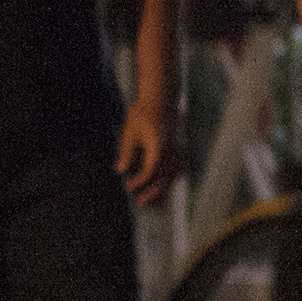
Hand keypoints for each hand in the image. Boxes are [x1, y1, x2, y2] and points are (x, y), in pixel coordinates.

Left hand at [115, 92, 179, 209]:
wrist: (162, 97)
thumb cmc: (144, 112)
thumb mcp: (130, 131)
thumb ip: (126, 151)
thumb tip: (120, 170)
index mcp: (159, 145)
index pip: (151, 169)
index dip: (140, 181)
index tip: (128, 187)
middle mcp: (172, 149)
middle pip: (165, 176)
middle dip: (153, 192)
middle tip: (140, 203)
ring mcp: (179, 148)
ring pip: (173, 174)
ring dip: (162, 188)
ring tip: (152, 200)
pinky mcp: (180, 147)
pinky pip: (177, 168)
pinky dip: (170, 179)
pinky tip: (162, 185)